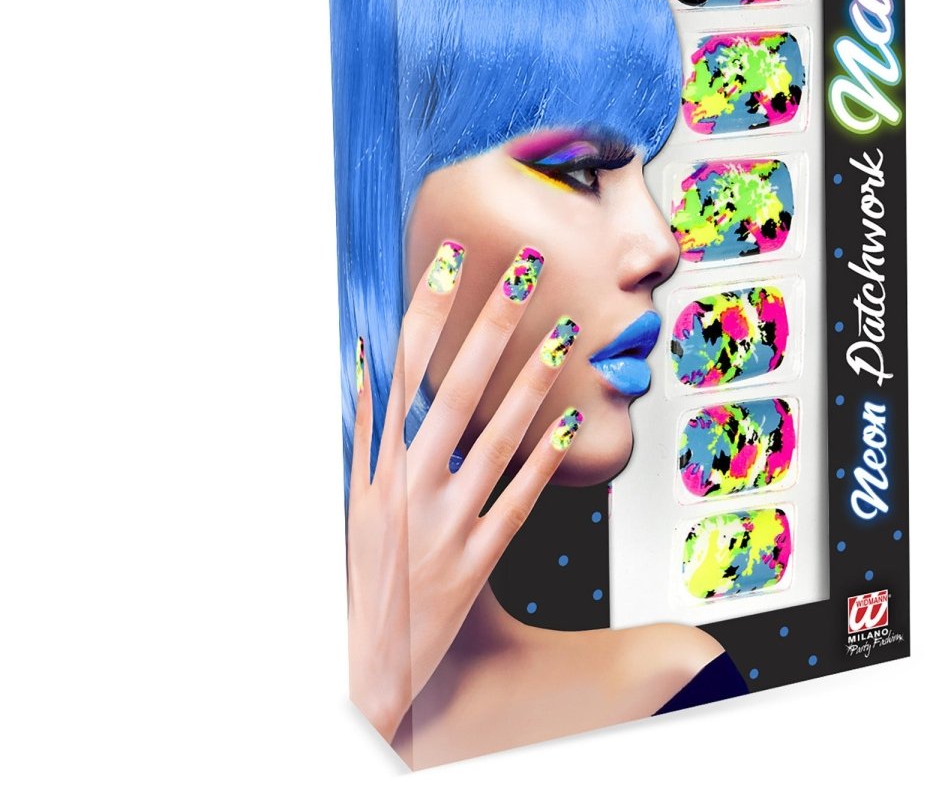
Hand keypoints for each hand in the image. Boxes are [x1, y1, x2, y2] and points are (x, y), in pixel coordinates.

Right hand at [345, 241, 584, 742]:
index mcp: (375, 466)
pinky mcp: (477, 559)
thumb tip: (370, 357)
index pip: (402, 370)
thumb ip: (367, 430)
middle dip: (489, 323)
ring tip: (564, 330)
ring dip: (531, 380)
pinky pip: (518, 501)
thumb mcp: (355, 497)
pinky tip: (569, 421)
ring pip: (495, 438)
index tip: (452, 258)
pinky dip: (544, 461)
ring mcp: (445, 524)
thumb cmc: (369, 572)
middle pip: (453, 388)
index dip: (428, 310)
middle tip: (525, 267)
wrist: (373, 666)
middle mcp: (407, 488)